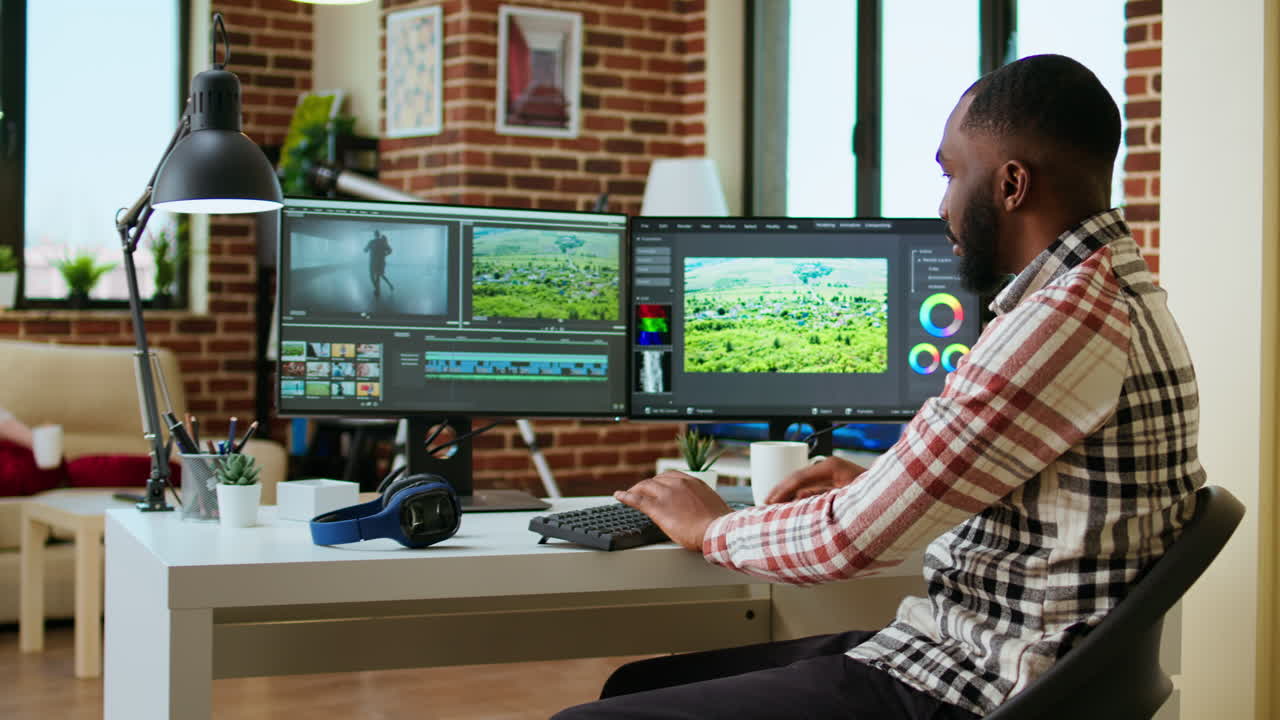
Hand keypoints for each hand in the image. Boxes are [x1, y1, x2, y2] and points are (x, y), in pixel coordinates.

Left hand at [614, 471, 732, 551]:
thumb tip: (698, 507)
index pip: (670, 476)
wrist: (717, 531)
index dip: (660, 481)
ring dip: (635, 490)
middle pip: (656, 480)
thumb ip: (700, 501)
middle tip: (641, 492)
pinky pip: (637, 500)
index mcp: (692, 482)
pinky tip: (619, 496)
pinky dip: (626, 496)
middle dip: (647, 485)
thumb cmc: (718, 523)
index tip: (656, 485)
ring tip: (629, 494)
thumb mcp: (711, 504)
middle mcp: (678, 484)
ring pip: (645, 487)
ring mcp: (667, 494)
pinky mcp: (658, 508)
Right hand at [765, 456, 866, 503]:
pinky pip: (811, 491)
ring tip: (772, 510)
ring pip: (803, 486)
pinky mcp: (834, 484)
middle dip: (780, 492)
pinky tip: (790, 509)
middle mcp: (830, 468)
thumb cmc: (876, 497)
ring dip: (788, 497)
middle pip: (797, 479)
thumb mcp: (845, 499)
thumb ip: (819, 500)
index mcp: (832, 467)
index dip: (781, 490)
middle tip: (764, 505)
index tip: (769, 503)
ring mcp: (832, 475)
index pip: (798, 477)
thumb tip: (797, 503)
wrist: (895, 496)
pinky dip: (799, 500)